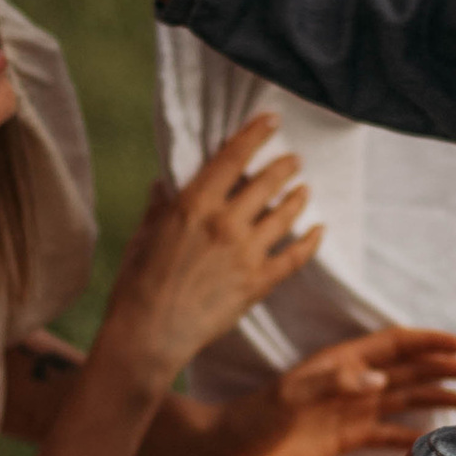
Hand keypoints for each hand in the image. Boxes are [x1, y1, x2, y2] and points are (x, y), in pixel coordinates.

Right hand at [100, 116, 321, 384]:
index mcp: (194, 205)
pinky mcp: (257, 283)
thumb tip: (162, 185)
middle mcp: (225, 223)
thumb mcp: (142, 236)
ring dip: (298, 198)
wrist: (149, 334)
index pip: (232, 158)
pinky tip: (319, 231)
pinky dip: (310, 242)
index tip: (271, 120)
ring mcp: (245, 253)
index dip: (254, 134)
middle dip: (284, 166)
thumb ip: (158, 208)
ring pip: (285, 215)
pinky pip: (294, 257)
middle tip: (294, 160)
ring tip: (305, 190)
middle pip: (266, 183)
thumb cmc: (137, 285)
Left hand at [206, 329, 455, 455]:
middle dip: (448, 368)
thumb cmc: (255, 418)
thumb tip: (378, 379)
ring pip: (408, 399)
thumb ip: (332, 383)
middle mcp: (354, 382)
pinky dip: (416, 434)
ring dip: (440, 398)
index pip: (395, 344)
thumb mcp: (290, 396)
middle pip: (411, 370)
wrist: (232, 448)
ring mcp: (353, 408)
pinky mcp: (347, 436)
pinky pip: (391, 432)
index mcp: (344, 363)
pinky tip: (440, 443)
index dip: (428, 341)